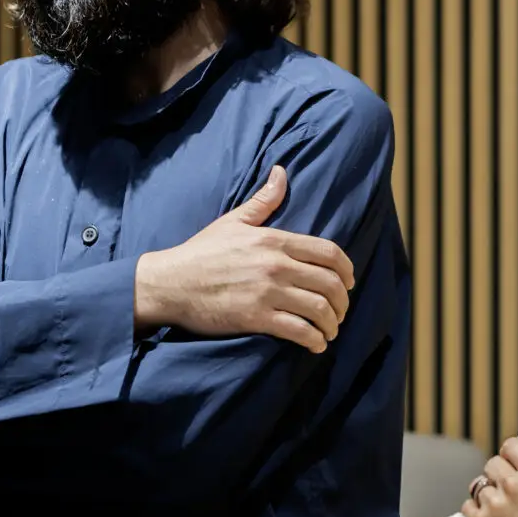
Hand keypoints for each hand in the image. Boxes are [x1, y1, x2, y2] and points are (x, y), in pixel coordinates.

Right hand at [133, 165, 356, 351]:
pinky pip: (298, 330)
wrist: (169, 283)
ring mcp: (267, 292)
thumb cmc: (201, 252)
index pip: (328, 253)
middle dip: (342, 301)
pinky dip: (314, 340)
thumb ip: (264, 200)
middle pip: (329, 283)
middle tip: (340, 312)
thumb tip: (282, 172)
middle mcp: (276, 264)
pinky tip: (316, 344)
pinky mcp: (256, 317)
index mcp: (275, 240)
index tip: (349, 283)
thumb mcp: (234, 221)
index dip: (347, 270)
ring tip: (330, 330)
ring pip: (319, 308)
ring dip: (331, 323)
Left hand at [462, 438, 517, 516]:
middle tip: (512, 492)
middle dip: (500, 474)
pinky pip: (468, 506)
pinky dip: (477, 513)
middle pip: (492, 463)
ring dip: (489, 495)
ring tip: (505, 510)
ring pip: (479, 485)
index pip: (510, 445)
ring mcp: (496, 505)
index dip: (514, 456)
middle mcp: (514, 485)